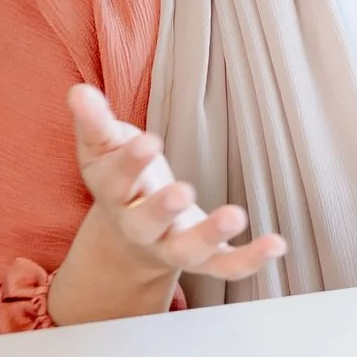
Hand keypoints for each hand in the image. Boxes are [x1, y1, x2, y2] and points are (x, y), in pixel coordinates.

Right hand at [35, 85, 286, 325]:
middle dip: (162, 208)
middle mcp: (141, 229)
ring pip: (188, 251)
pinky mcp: (204, 259)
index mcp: (115, 196)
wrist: (129, 237)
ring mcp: (173, 247)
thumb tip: (78, 91)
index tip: (148, 141)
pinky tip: (277, 244)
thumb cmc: (122, 178)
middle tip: (181, 190)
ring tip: (235, 215)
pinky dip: (250, 260)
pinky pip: (226, 265)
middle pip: (145, 225)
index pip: (116, 182)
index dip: (130, 163)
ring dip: (210, 235)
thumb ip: (94, 122)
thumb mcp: (103, 148)